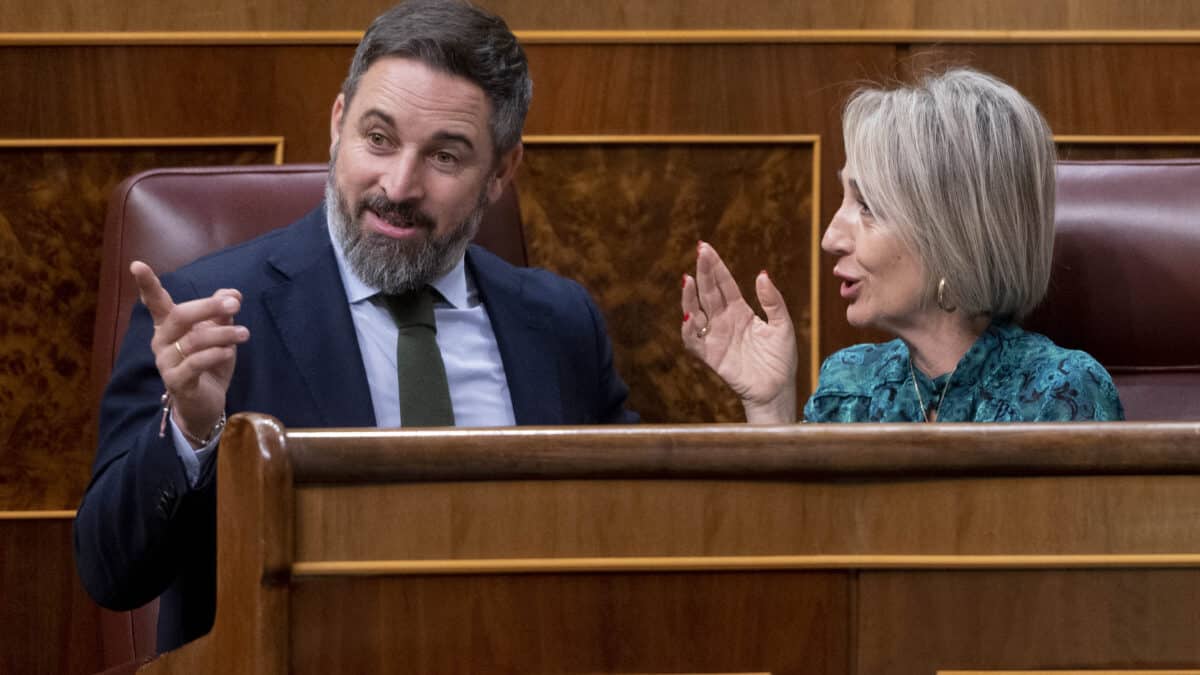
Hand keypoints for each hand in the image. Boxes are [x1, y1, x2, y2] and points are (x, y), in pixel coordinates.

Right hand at [131, 261, 248, 446]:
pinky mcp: (177, 382)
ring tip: (244, 333)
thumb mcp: (219, 334)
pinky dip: (216, 354)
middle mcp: (162, 341)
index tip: (137, 265)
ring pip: (193, 340)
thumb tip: (232, 293)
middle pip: (180, 315)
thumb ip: (222, 313)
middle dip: (208, 306)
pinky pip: (196, 363)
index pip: (155, 302)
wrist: (206, 404)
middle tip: (236, 303)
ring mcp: (167, 362)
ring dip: (223, 333)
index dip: (147, 284)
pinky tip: (229, 351)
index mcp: (169, 326)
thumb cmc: (209, 364)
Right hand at [681, 242, 797, 422]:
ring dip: (689, 297)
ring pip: (696, 312)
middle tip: (699, 251)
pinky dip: (688, 330)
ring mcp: (715, 337)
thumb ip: (773, 301)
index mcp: (740, 311)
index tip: (706, 248)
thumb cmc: (781, 359)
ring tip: (688, 280)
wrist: (777, 389)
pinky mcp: (710, 356)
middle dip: (703, 272)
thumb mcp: (782, 325)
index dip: (715, 266)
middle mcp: (724, 321)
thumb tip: (762, 274)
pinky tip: (690, 317)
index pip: (724, 284)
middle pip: (709, 292)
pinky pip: (694, 341)